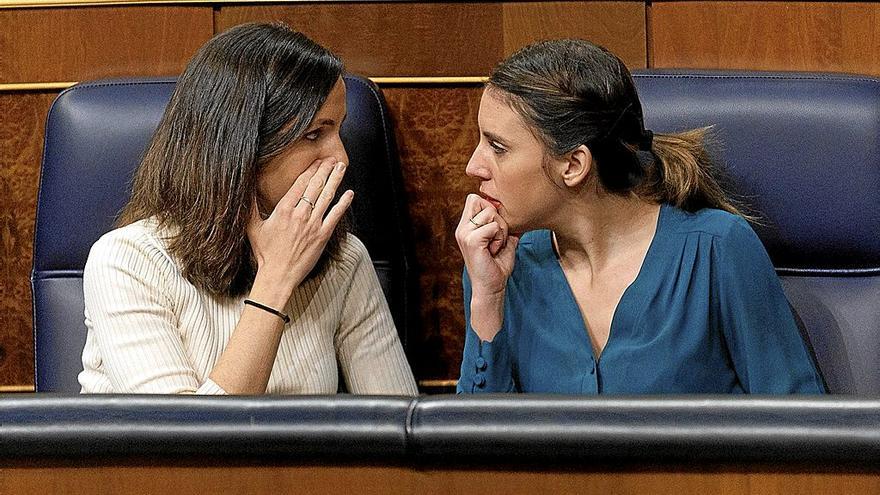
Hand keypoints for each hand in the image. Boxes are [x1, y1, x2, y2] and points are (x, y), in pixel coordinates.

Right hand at [247, 157, 353, 297]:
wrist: (278, 275)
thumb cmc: (265, 253)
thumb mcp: (252, 227)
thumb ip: (250, 205)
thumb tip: (244, 187)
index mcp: (284, 210)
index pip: (300, 183)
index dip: (311, 170)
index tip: (317, 161)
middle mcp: (300, 214)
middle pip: (316, 186)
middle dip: (325, 170)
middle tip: (332, 158)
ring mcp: (313, 225)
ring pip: (327, 197)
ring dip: (335, 180)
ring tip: (341, 167)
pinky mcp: (322, 236)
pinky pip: (335, 216)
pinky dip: (343, 204)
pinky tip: (349, 193)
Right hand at [455, 194, 519, 339]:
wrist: (491, 288)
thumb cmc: (496, 267)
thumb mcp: (503, 241)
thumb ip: (505, 226)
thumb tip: (518, 212)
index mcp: (465, 227)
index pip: (474, 199)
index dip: (489, 209)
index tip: (494, 230)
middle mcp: (462, 228)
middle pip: (481, 201)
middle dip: (496, 217)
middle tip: (496, 238)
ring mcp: (464, 234)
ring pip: (490, 213)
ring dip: (500, 230)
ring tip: (495, 246)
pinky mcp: (471, 240)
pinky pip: (493, 226)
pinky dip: (499, 238)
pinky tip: (494, 250)